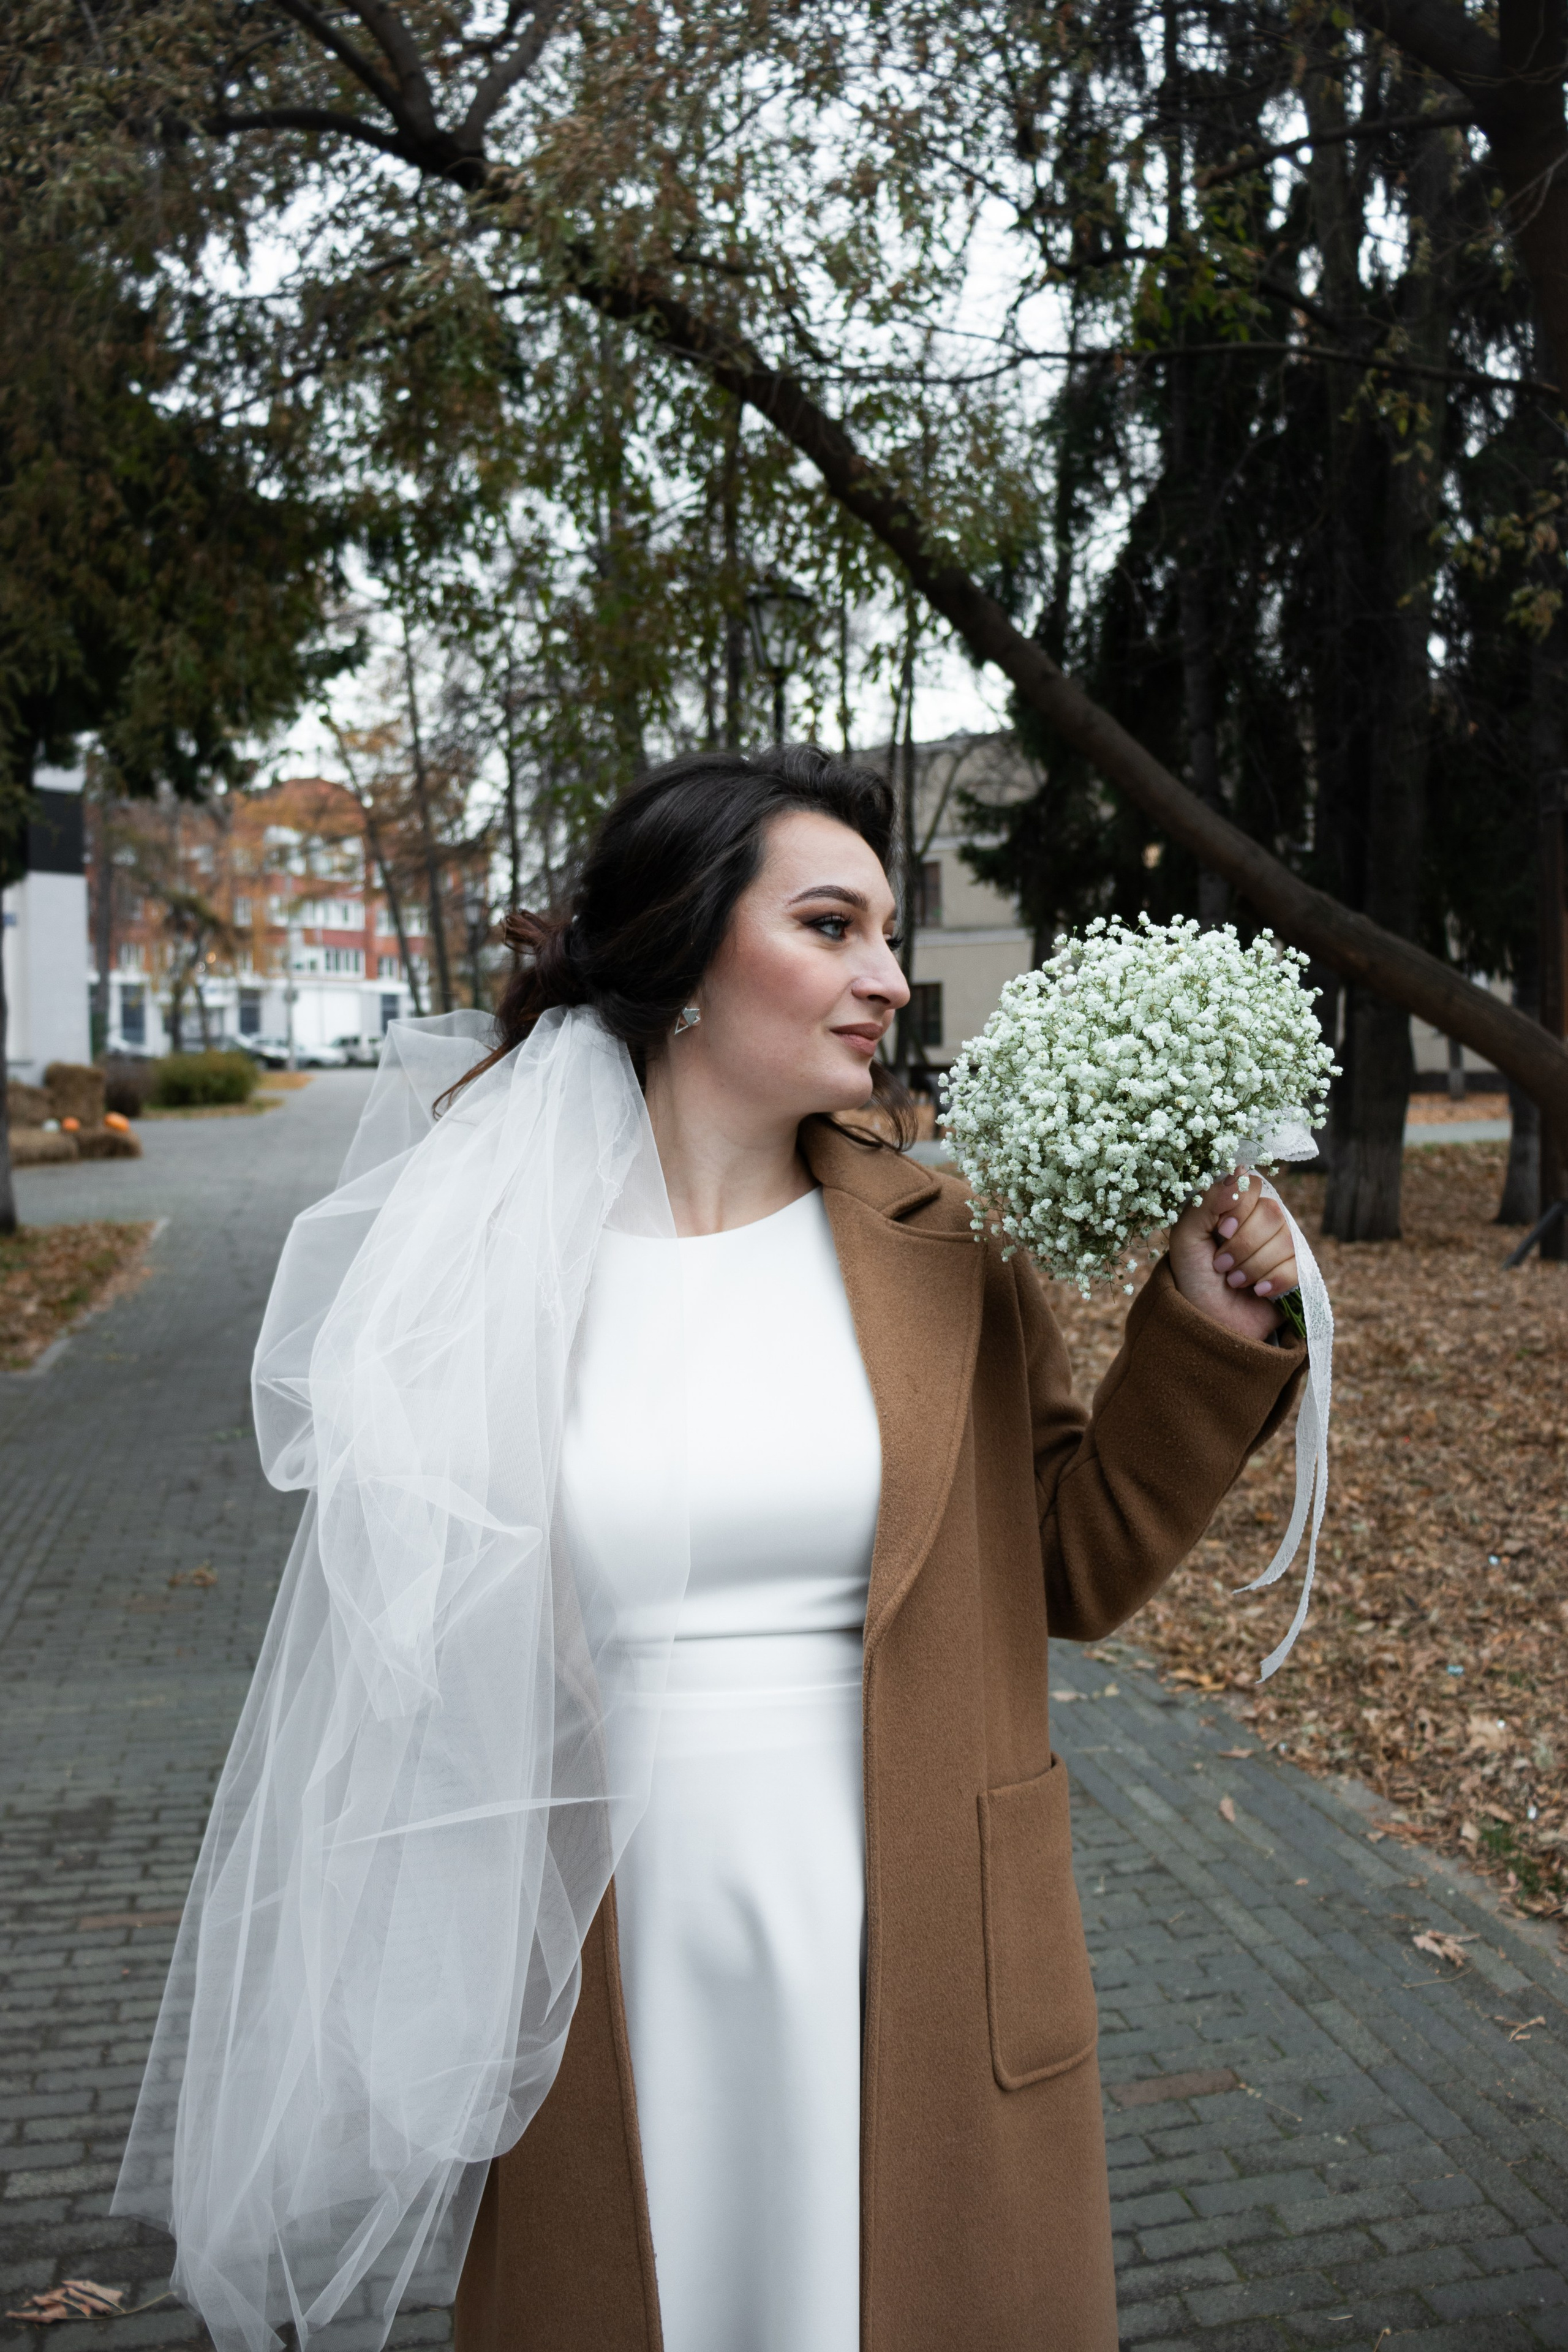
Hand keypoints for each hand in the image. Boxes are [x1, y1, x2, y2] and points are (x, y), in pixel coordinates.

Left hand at [1167, 1168, 1297, 1342]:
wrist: (1206, 1321)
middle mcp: (1262, 1220)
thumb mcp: (1186, 1238)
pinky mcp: (1296, 1272)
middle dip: (1242, 1245)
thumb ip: (1205, 1203)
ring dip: (1253, 1266)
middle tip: (1221, 1265)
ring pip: (1285, 1240)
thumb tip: (1239, 1171)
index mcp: (1235, 1206)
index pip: (1252, 1186)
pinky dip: (1273, 1281)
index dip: (1238, 1208)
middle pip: (1271, 1213)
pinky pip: (1297, 1266)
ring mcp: (1282, 1245)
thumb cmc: (1192, 1276)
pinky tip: (1257, 1292)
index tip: (1220, 1231)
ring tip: (1233, 1281)